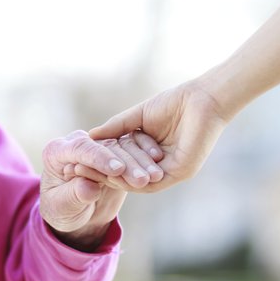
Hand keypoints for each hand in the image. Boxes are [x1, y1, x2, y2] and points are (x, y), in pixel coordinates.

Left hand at [40, 130, 162, 250]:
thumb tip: (88, 188)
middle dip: (126, 163)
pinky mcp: (116, 155)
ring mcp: (99, 148)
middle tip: (142, 179)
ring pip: (123, 148)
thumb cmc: (61, 211)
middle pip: (106, 147)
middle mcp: (79, 144)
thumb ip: (74, 195)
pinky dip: (146, 160)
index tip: (117, 170)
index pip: (81, 149)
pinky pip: (133, 153)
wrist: (72, 214)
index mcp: (58, 151)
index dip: (100, 159)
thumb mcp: (62, 207)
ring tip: (155, 177)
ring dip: (141, 162)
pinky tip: (159, 170)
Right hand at [89, 78, 231, 191]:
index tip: (77, 162)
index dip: (100, 164)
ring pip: (137, 181)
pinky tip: (115, 172)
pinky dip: (132, 178)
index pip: (122, 165)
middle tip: (79, 172)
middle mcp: (159, 167)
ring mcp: (170, 172)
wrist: (201, 98)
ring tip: (93, 173)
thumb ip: (116, 128)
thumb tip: (90, 137)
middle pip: (127, 175)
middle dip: (103, 174)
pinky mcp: (180, 172)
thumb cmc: (174, 103)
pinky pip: (152, 182)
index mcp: (150, 155)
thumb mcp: (137, 116)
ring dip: (115, 177)